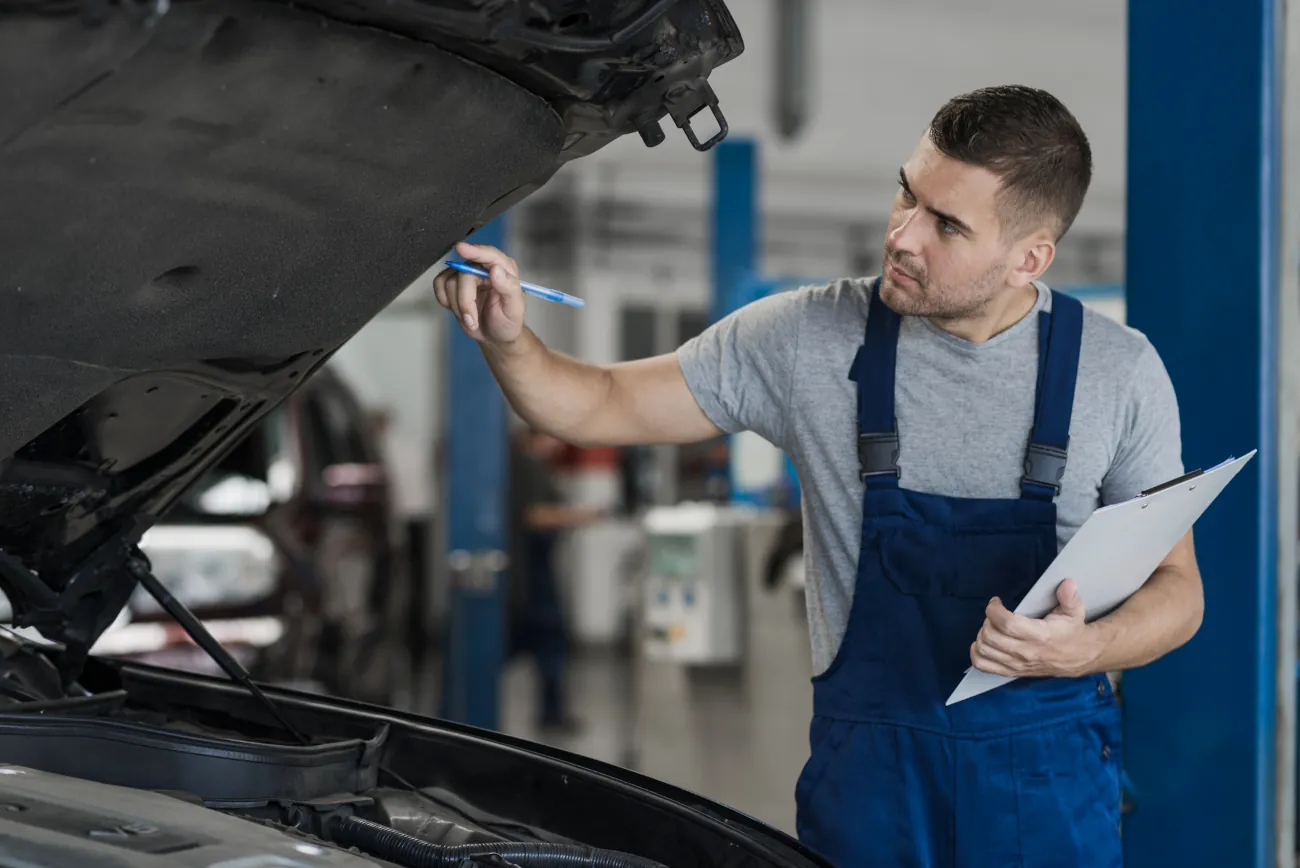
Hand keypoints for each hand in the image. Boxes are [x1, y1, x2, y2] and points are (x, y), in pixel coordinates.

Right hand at [432, 241, 525, 343]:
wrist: (495, 335)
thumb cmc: (507, 321)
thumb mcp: (514, 308)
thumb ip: (508, 288)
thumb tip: (496, 269)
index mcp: (504, 268)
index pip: (488, 254)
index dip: (474, 250)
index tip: (461, 248)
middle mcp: (483, 268)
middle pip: (463, 274)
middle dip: (465, 301)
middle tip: (472, 320)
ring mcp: (466, 275)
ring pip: (449, 282)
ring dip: (458, 306)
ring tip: (471, 318)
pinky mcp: (453, 284)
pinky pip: (439, 285)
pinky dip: (445, 300)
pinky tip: (458, 310)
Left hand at [969, 579, 1098, 678]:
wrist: (1079, 658)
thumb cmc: (1072, 631)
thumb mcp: (1075, 612)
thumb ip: (1069, 597)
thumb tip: (1067, 583)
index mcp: (1039, 636)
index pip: (1007, 624)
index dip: (995, 610)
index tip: (996, 601)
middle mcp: (1026, 652)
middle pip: (991, 636)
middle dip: (987, 620)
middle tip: (995, 613)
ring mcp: (1017, 665)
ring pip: (984, 650)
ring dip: (982, 634)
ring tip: (992, 626)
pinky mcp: (1012, 672)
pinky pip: (983, 665)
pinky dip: (977, 653)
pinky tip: (985, 642)